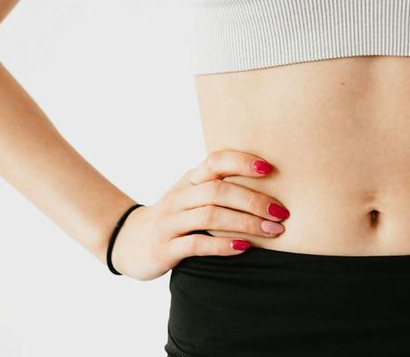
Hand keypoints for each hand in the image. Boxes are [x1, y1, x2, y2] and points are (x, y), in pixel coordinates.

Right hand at [108, 150, 290, 279]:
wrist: (127, 242)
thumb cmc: (174, 218)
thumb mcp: (191, 197)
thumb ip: (220, 188)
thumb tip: (269, 183)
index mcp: (189, 181)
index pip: (215, 162)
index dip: (242, 162)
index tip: (270, 169)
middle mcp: (179, 197)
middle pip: (218, 191)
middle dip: (254, 201)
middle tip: (281, 213)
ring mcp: (170, 222)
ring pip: (210, 216)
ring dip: (245, 223)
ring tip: (273, 232)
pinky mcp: (165, 248)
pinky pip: (196, 244)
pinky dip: (222, 245)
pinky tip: (244, 247)